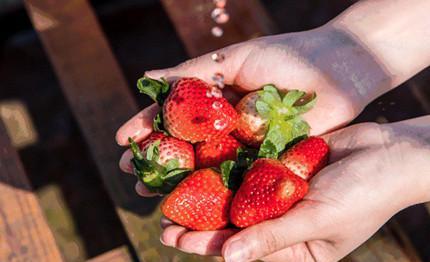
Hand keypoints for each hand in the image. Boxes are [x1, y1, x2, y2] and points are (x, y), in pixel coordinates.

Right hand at [116, 24, 384, 192]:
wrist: (340, 71)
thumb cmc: (288, 57)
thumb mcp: (236, 59)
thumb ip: (194, 72)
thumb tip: (147, 78)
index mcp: (216, 101)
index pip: (174, 117)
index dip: (147, 127)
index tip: (122, 139)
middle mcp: (226, 127)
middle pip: (184, 147)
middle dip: (156, 160)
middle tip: (130, 171)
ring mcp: (245, 148)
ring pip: (205, 169)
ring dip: (177, 183)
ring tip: (148, 194)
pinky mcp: (267, 164)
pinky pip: (237, 182)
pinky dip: (214, 194)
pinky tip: (192, 206)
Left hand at [157, 118, 429, 260]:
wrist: (392, 152)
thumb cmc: (367, 194)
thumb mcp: (320, 221)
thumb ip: (274, 238)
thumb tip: (230, 260)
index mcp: (296, 249)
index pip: (243, 249)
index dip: (207, 244)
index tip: (175, 237)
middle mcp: (284, 221)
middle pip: (234, 224)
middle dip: (200, 221)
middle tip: (163, 218)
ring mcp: (281, 192)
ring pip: (238, 195)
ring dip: (208, 193)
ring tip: (174, 191)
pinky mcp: (282, 166)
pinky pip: (251, 168)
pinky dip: (229, 166)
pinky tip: (203, 160)